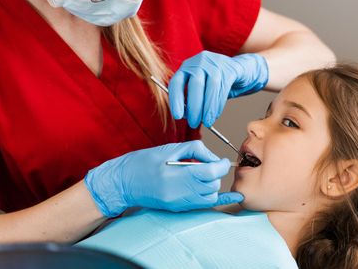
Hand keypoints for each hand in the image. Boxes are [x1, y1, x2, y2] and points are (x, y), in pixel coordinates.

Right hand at [84, 141, 243, 216]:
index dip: (221, 165)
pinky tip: (233, 197)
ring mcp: (179, 203)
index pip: (212, 172)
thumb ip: (196, 150)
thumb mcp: (171, 148)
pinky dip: (216, 198)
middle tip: (209, 165)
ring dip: (212, 185)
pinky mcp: (177, 208)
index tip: (221, 160)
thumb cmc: (144, 162)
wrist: (123, 182)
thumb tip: (214, 157)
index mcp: (178, 174)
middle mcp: (180, 192)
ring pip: (210, 196)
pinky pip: (203, 205)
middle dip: (215, 174)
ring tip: (202, 175)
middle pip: (212, 184)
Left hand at [169, 50, 268, 127]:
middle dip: (194, 107)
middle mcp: (199, 61)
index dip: (176, 100)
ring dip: (208, 108)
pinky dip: (218, 104)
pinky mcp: (230, 69)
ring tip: (207, 121)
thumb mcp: (202, 89)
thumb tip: (185, 115)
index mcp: (188, 67)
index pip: (176, 82)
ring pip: (211, 87)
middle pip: (195, 84)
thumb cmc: (218, 82)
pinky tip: (216, 114)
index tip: (177, 116)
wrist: (242, 70)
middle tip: (193, 123)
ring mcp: (215, 63)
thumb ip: (192, 99)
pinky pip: (223, 88)